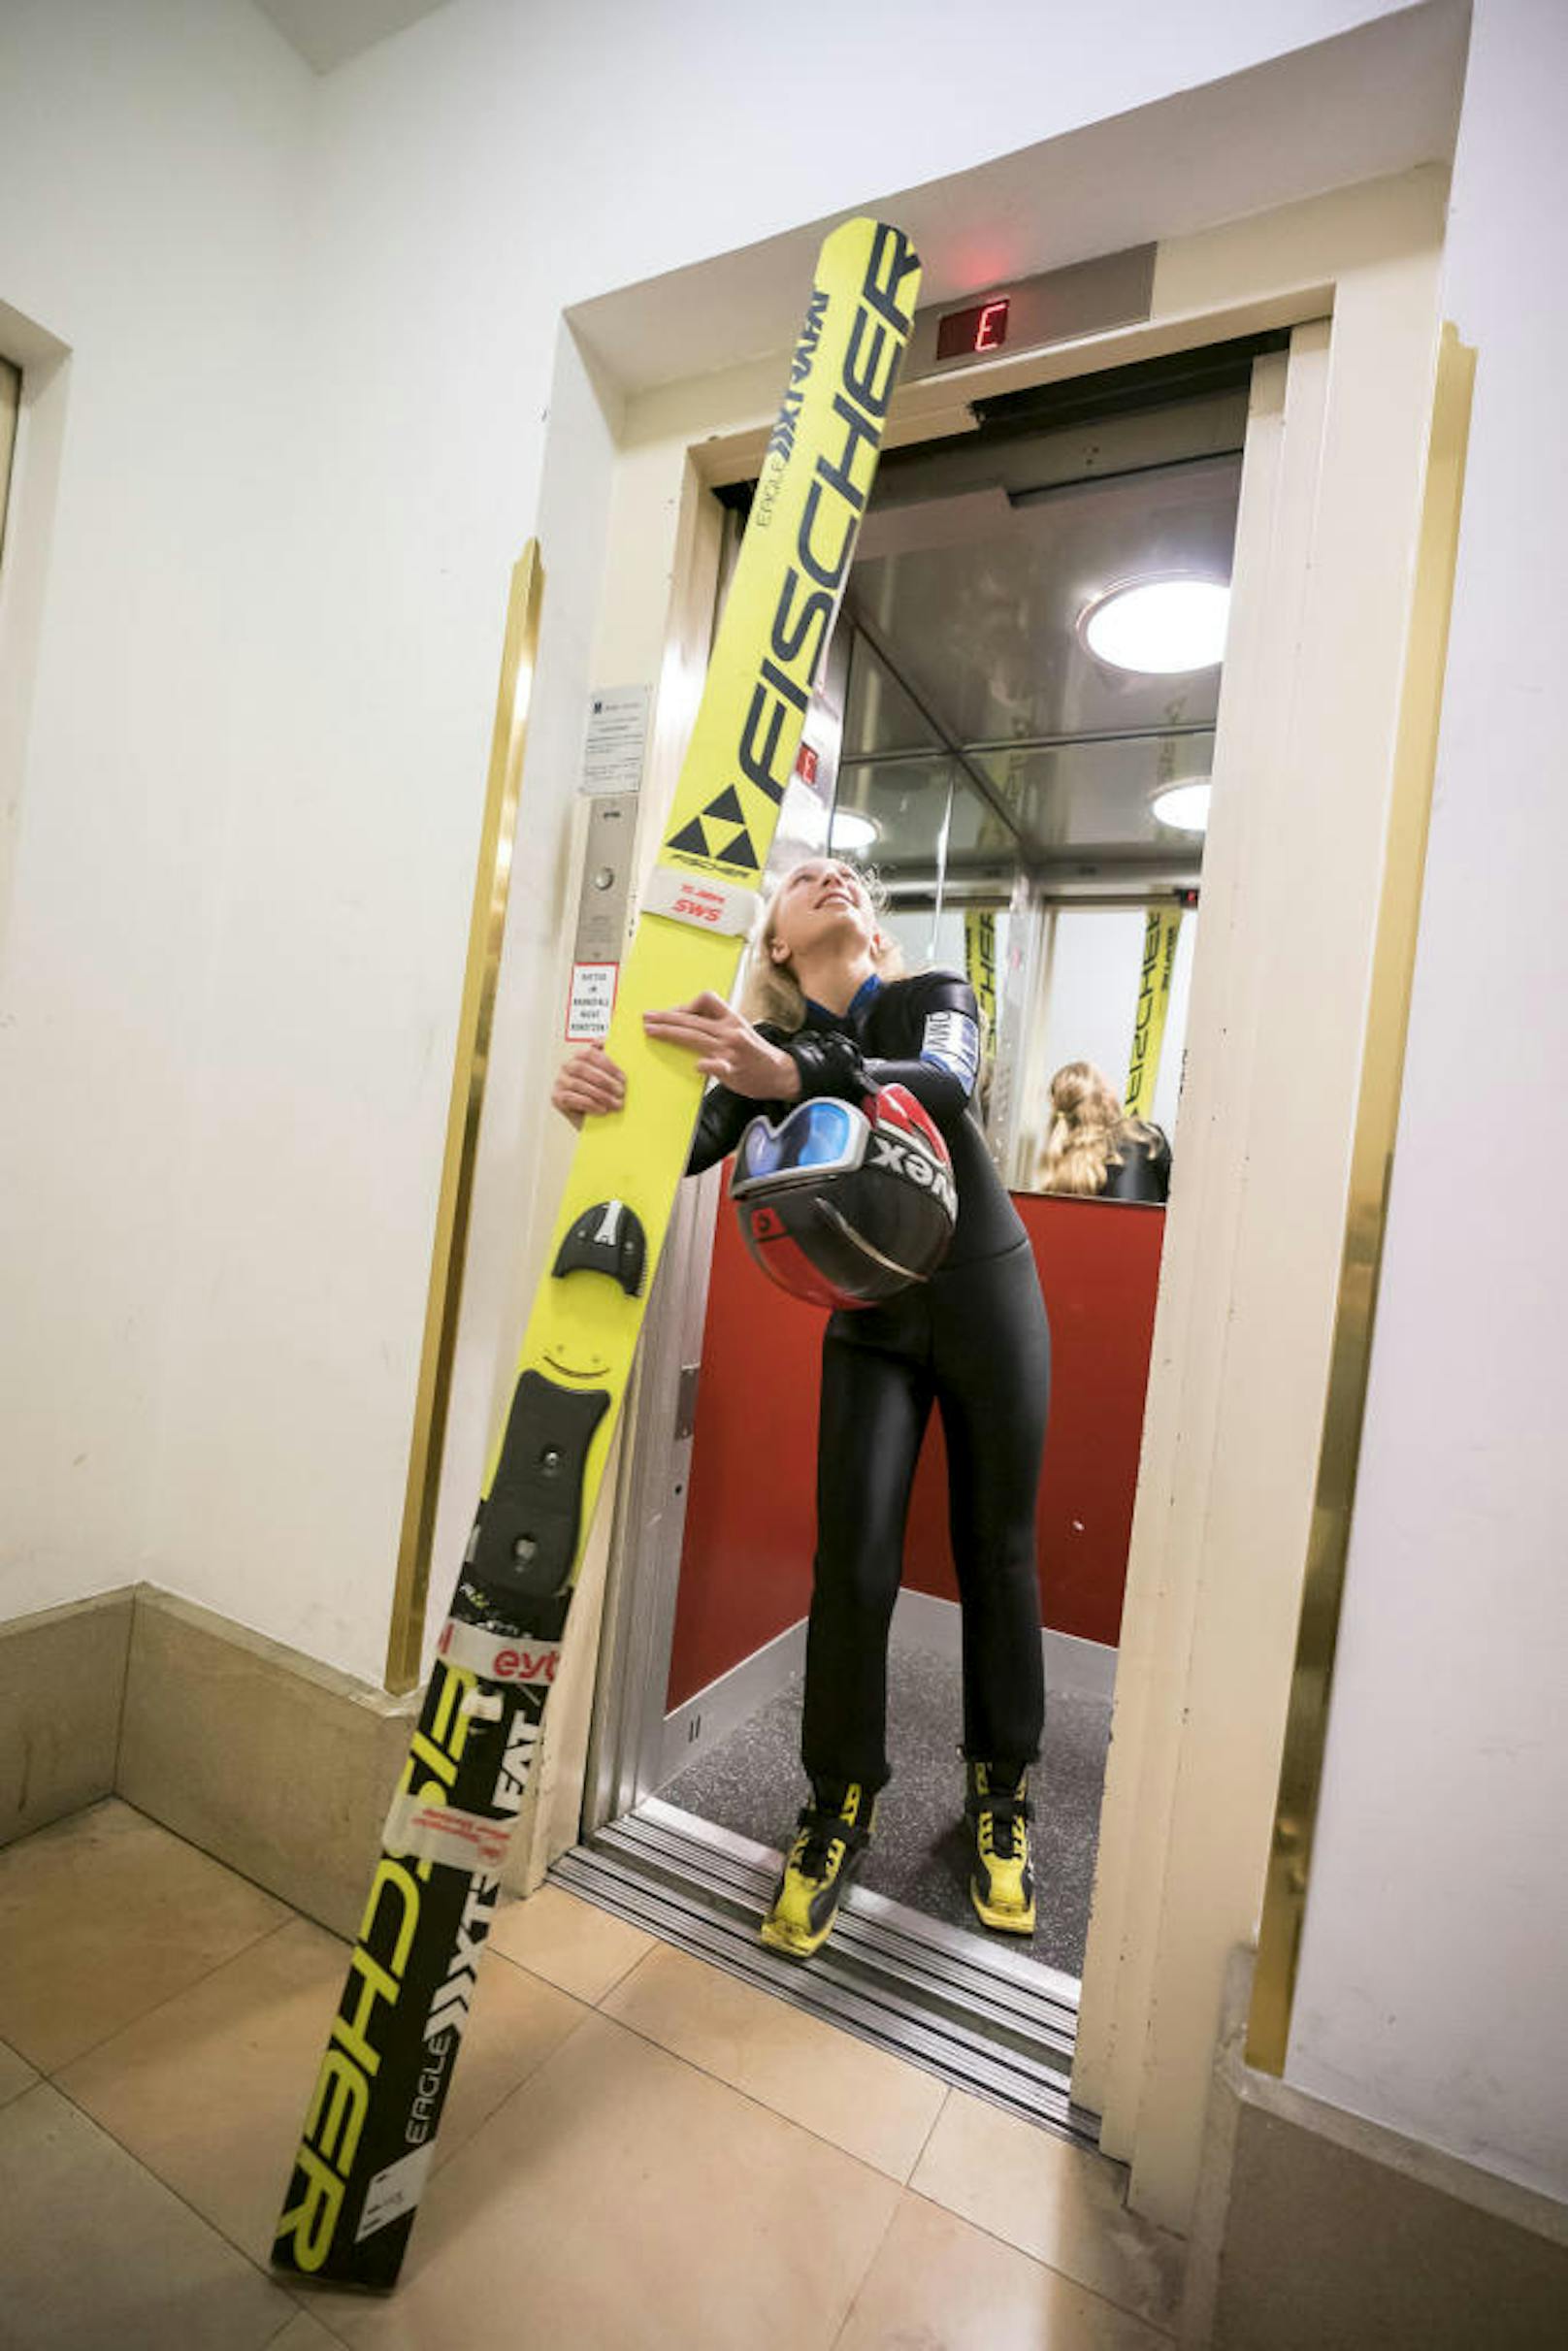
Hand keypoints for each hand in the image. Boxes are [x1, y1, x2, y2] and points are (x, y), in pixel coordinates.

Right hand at [551, 1044, 626, 1127]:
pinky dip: (590, 1104)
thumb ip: (605, 1056)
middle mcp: (566, 1066)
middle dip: (605, 1081)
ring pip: (579, 1085)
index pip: (590, 1054)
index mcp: (578, 1057)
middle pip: (584, 1069)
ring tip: (615, 1103)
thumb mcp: (605, 1074)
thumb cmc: (599, 1093)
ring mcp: (560, 1082)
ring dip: (600, 1095)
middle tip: (621, 1092)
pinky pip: (573, 1099)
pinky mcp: (557, 1097)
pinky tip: (602, 1109)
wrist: (590, 1118)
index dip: (608, 1065)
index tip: (623, 1078)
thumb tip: (603, 1040)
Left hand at [643, 991, 801, 1100]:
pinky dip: (705, 1065)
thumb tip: (686, 1023)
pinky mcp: (733, 1070)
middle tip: (647, 1018)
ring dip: (670, 1033)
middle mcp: (730, 1031)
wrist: (780, 1073)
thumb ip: (716, 1026)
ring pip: (695, 1037)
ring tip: (651, 1032)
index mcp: (732, 1019)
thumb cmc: (755, 1053)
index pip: (707, 999)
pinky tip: (696, 1065)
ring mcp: (731, 1050)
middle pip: (692, 1019)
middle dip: (666, 1018)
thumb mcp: (739, 1030)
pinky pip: (716, 1066)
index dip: (686, 1005)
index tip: (671, 1013)